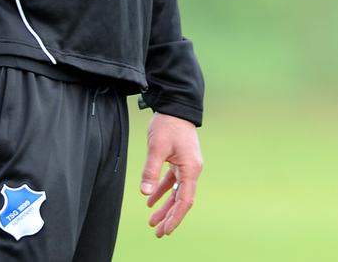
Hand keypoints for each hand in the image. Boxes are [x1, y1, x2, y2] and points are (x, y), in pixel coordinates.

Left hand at [139, 113, 202, 237]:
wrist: (176, 105)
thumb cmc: (168, 124)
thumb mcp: (157, 147)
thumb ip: (151, 170)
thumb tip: (145, 192)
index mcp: (191, 168)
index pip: (185, 200)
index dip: (176, 217)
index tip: (166, 230)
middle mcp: (192, 169)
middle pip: (182, 200)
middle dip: (170, 217)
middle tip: (158, 232)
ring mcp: (187, 166)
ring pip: (176, 193)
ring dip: (165, 207)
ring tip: (152, 222)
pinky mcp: (180, 161)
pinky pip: (172, 181)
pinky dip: (162, 191)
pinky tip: (150, 200)